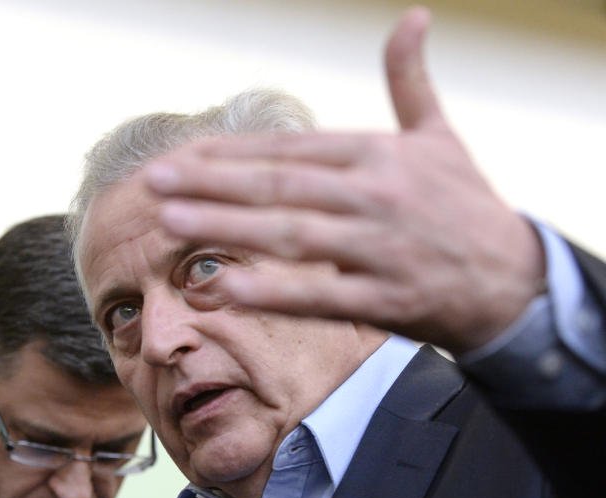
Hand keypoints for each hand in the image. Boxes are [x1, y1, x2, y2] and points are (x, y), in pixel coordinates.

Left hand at [143, 6, 544, 355]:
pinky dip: (271, 293)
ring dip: (226, 227)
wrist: (512, 278)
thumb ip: (411, 81)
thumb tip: (413, 17)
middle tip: (153, 182)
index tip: (182, 155)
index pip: (289, 150)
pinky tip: (223, 287)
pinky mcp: (385, 300)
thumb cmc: (463, 204)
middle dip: (210, 183)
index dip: (231, 153)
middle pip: (278, 187)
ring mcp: (378, 249)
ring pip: (290, 236)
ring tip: (170, 221)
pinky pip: (319, 297)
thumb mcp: (439, 135)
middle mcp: (373, 195)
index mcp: (377, 154)